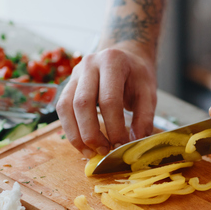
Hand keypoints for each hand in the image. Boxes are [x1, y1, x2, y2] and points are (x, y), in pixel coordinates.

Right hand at [56, 41, 157, 157]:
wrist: (125, 56)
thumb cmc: (136, 75)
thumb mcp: (148, 93)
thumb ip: (144, 118)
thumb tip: (134, 144)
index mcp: (112, 61)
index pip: (109, 99)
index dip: (114, 127)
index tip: (121, 146)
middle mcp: (89, 64)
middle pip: (82, 103)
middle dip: (91, 133)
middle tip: (104, 152)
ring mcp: (75, 74)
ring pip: (66, 107)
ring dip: (76, 135)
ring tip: (90, 153)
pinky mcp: (67, 85)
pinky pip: (62, 109)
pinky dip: (70, 129)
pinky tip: (83, 144)